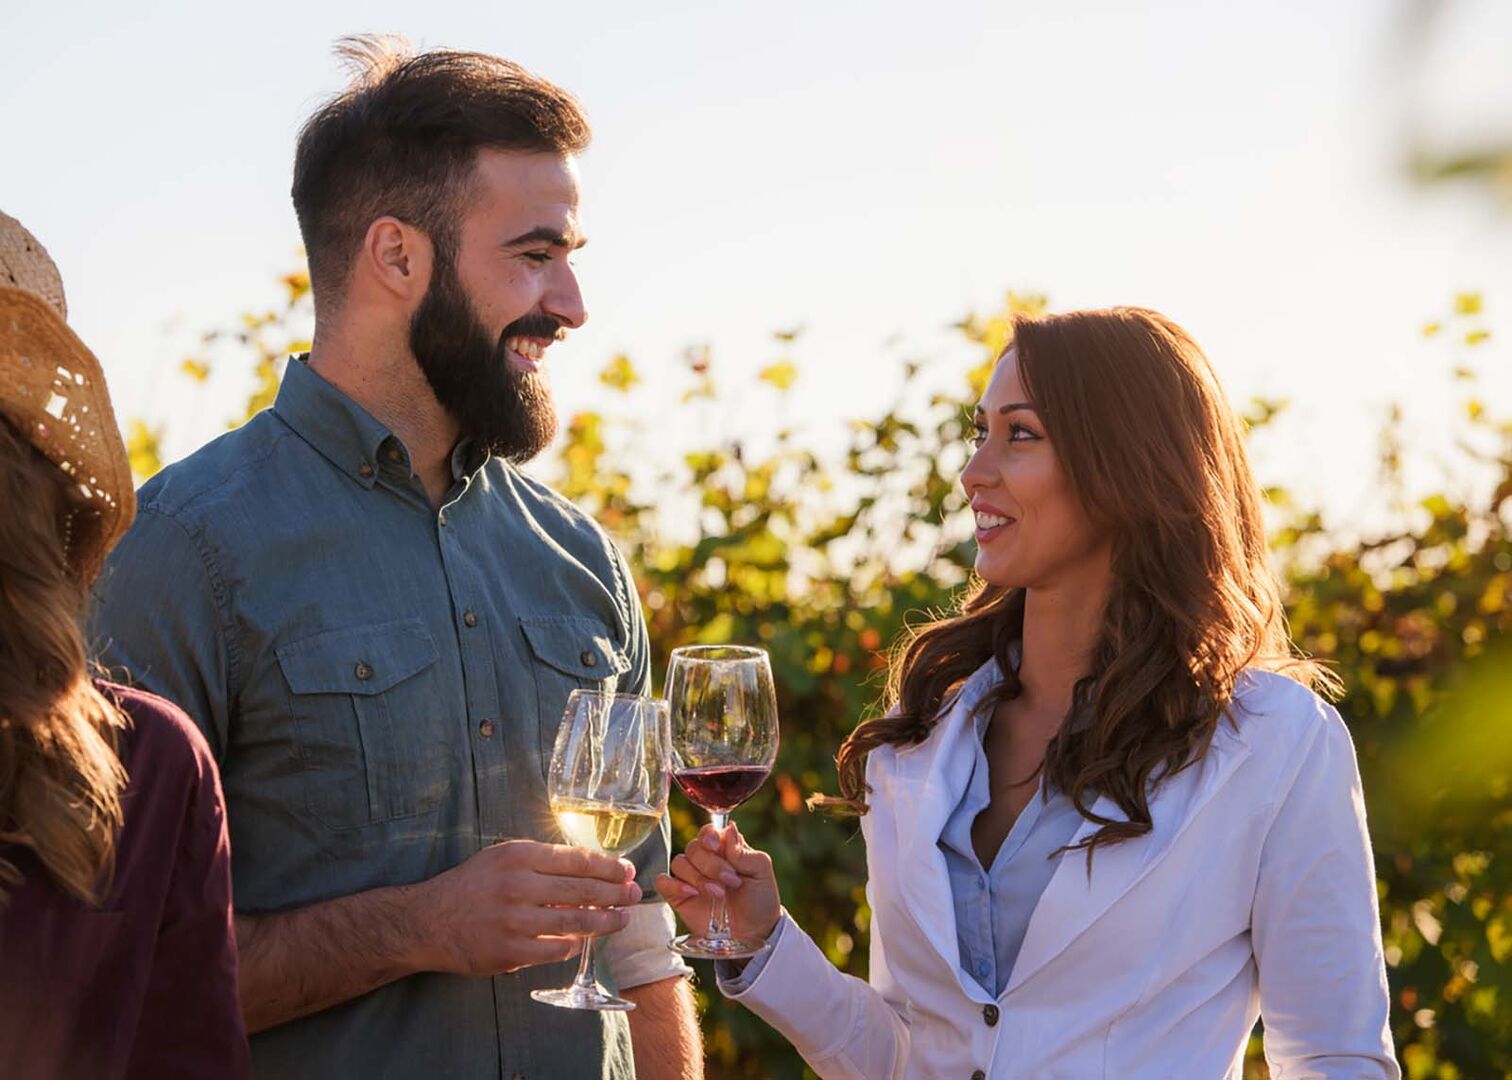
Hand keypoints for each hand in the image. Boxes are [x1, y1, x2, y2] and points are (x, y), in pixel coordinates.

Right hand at [412, 839, 641, 975]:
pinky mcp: (510, 952)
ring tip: (621, 919)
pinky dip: (575, 945)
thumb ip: (542, 862)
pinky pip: (556, 949)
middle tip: (634, 895)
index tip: (627, 871)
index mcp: (519, 856)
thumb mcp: (502, 858)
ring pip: (575, 921)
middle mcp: (519, 885)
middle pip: (583, 890)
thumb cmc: (470, 886)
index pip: (577, 860)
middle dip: (615, 893)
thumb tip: (590, 869)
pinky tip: (584, 940)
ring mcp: (515, 920)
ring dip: (605, 921)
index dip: (609, 867)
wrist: (427, 921)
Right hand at [655, 822, 780, 943]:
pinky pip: (663, 882)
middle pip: (694, 848)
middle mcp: (705, 860)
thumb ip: (744, 852)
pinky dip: (674, 884)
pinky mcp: (679, 897)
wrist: (753, 932)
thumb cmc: (759, 899)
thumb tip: (730, 828)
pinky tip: (691, 893)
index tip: (716, 846)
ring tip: (719, 893)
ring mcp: (690, 878)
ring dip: (698, 877)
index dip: (708, 836)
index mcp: (724, 848)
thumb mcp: (761, 872)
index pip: (708, 832)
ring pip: (679, 863)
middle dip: (711, 865)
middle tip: (730, 881)